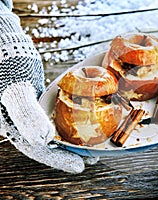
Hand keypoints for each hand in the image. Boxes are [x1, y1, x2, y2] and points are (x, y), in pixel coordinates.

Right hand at [0, 1, 84, 172]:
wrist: (6, 45)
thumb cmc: (8, 65)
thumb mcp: (15, 90)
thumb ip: (26, 114)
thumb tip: (44, 140)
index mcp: (12, 126)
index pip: (37, 149)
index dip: (58, 160)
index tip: (80, 166)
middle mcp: (21, 123)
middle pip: (47, 146)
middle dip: (69, 153)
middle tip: (93, 157)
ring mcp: (30, 113)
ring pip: (52, 134)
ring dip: (71, 141)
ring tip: (92, 145)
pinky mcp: (38, 103)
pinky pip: (55, 119)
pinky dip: (69, 125)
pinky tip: (83, 123)